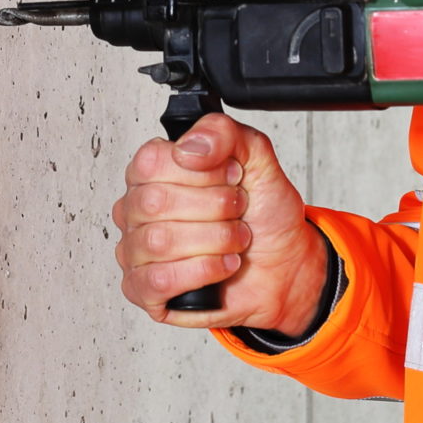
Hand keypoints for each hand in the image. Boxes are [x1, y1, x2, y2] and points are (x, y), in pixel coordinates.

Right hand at [111, 113, 330, 332]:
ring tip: (235, 239)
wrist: (286, 264)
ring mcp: (136, 250)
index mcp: (154, 171)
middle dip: (214, 207)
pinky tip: (223, 265)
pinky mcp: (144, 289)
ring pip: (158, 241)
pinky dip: (202, 270)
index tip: (232, 176)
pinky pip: (158, 280)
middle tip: (238, 210)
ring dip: (214, 240)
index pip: (151, 161)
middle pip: (154, 202)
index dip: (200, 172)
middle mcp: (138, 208)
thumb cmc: (263, 214)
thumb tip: (188, 148)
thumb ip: (222, 133)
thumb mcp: (256, 157)